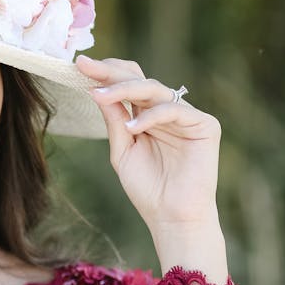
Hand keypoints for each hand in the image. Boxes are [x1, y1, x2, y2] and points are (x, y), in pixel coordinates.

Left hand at [76, 54, 221, 234]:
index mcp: (148, 115)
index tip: (79, 66)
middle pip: (140, 80)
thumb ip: (114, 121)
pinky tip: (132, 127)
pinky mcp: (205, 125)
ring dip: (124, 89)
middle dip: (111, 72)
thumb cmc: (148, 188)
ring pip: (155, 90)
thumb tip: (97, 90)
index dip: (107, 73)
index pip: (129, 83)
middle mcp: (167, 111)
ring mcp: (187, 116)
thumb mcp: (122, 150)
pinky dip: (151, 116)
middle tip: (86, 67)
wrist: (171, 218)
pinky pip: (174, 110)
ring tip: (100, 96)